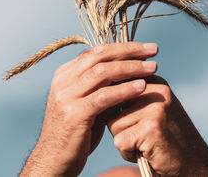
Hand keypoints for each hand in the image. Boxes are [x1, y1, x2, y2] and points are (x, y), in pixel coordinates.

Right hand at [19, 42, 158, 176]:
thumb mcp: (87, 103)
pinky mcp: (74, 114)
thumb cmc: (76, 132)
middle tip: (154, 50)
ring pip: (102, 73)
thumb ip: (101, 86)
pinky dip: (124, 90)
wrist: (54, 160)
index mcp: (65, 74)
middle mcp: (63, 81)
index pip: (96, 51)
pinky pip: (103, 97)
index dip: (123, 47)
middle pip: (100, 56)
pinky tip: (141, 86)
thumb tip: (130, 70)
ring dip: (130, 68)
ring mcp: (66, 97)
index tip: (146, 48)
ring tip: (152, 67)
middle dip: (129, 51)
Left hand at [107, 75, 207, 176]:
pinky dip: (128, 152)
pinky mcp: (151, 128)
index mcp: (155, 82)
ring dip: (124, 140)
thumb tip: (100, 90)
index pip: (118, 84)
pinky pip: (120, 141)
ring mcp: (154, 108)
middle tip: (140, 134)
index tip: (125, 118)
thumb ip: (133, 96)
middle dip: (118, 124)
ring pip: (113, 124)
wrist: (194, 165)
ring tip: (145, 144)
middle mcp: (156, 90)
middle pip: (112, 104)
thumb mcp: (153, 109)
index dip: (114, 105)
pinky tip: (146, 153)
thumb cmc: (167, 139)